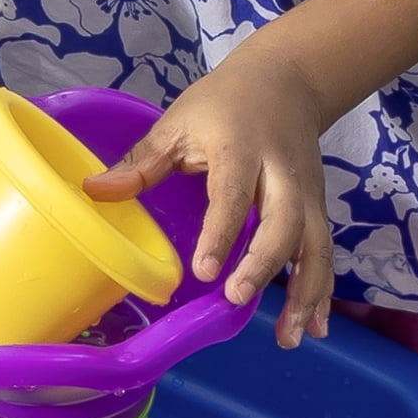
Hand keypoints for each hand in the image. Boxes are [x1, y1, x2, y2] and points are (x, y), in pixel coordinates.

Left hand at [83, 47, 335, 347]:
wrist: (287, 80)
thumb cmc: (224, 103)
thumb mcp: (179, 121)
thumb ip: (141, 162)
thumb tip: (93, 193)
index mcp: (241, 150)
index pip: (233, 195)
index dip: (221, 234)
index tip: (204, 271)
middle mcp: (281, 174)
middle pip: (285, 223)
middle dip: (265, 264)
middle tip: (239, 298)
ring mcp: (307, 193)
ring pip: (314, 245)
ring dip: (305, 293)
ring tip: (287, 337)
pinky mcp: (317, 207)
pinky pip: (324, 253)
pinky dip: (322, 291)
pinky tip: (311, 328)